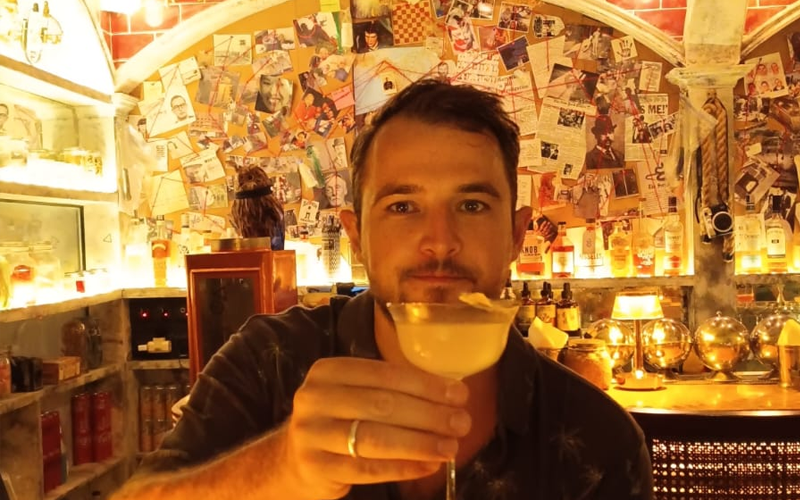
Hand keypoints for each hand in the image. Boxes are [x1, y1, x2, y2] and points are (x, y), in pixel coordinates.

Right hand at [283, 357, 470, 498]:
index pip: (384, 374)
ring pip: (376, 438)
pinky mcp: (316, 468)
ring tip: (451, 446)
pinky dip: (403, 468)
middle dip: (429, 414)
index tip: (459, 394)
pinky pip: (368, 469)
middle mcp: (315, 399)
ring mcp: (312, 435)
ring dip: (420, 443)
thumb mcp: (354, 394)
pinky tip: (429, 466)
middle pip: (382, 405)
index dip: (425, 385)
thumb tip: (450, 394)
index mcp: (328, 371)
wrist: (294, 459)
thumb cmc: (339, 419)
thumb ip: (391, 389)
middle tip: (462, 422)